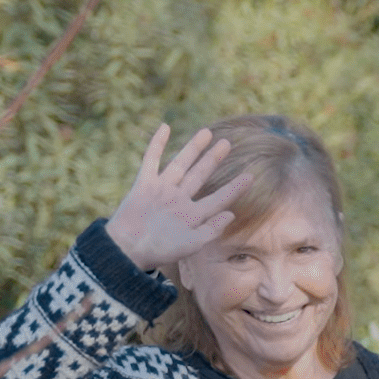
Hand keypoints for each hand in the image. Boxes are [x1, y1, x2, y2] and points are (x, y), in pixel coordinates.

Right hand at [105, 125, 248, 270]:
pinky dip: (157, 144)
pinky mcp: (144, 184)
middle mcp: (179, 199)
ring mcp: (162, 190)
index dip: (235, 188)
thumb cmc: (161, 251)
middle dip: (213, 159)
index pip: (219, 198)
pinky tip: (165, 127)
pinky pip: (151, 160)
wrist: (127, 250)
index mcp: (193, 215)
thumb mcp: (192, 244)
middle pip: (200, 174)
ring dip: (193, 148)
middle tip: (227, 143)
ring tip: (206, 132)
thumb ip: (212, 229)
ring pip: (180, 164)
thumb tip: (231, 213)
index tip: (251, 176)